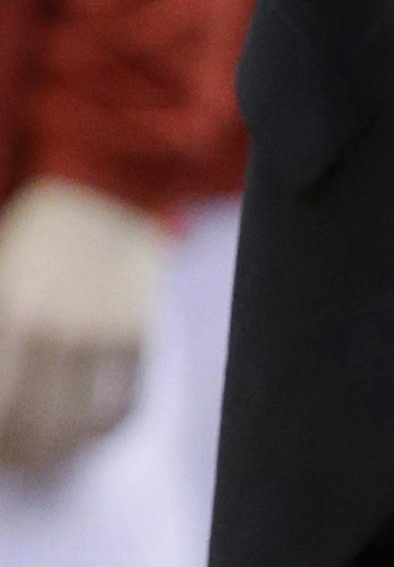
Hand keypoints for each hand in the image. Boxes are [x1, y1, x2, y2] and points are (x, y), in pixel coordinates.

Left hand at [0, 179, 168, 470]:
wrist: (103, 183)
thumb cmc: (34, 239)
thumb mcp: (1, 276)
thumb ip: (1, 338)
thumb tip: (7, 406)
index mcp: (9, 310)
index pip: (3, 411)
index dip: (2, 442)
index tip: (2, 444)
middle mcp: (54, 325)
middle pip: (36, 432)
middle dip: (24, 453)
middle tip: (19, 451)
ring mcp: (100, 327)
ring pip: (79, 430)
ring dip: (62, 449)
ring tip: (51, 444)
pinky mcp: (137, 327)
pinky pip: (121, 405)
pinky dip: (102, 427)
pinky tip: (86, 421)